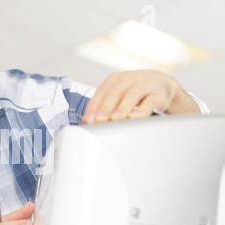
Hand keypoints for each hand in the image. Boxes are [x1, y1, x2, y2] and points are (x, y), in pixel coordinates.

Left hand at [82, 70, 200, 123]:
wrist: (162, 85)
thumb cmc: (134, 93)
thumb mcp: (117, 96)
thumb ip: (102, 107)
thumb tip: (86, 120)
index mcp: (115, 80)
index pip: (101, 93)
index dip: (94, 107)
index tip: (88, 120)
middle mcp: (129, 79)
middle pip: (115, 93)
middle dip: (105, 108)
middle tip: (99, 121)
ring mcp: (145, 85)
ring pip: (132, 95)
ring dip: (122, 108)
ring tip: (115, 119)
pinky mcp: (159, 94)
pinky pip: (150, 101)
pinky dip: (142, 110)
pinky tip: (134, 117)